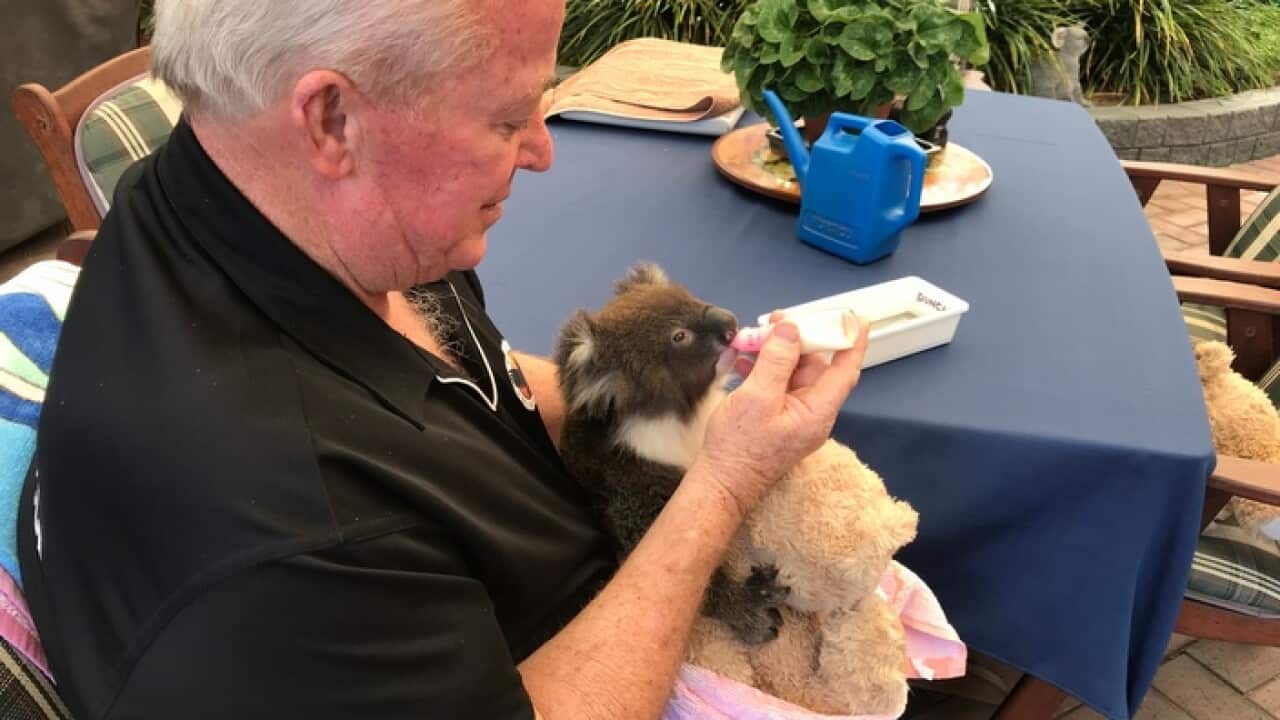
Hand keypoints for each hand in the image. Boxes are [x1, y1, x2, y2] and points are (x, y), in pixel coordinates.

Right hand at [696, 312, 868, 516]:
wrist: (721, 484)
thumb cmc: (739, 446)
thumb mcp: (757, 397)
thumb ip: (777, 361)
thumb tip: (791, 329)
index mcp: (817, 410)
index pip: (845, 369)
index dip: (851, 341)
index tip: (854, 317)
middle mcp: (812, 413)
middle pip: (817, 367)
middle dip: (799, 340)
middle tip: (776, 320)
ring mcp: (795, 417)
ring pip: (795, 374)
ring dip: (777, 354)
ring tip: (753, 338)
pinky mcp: (778, 419)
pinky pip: (779, 386)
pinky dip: (766, 370)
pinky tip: (746, 360)